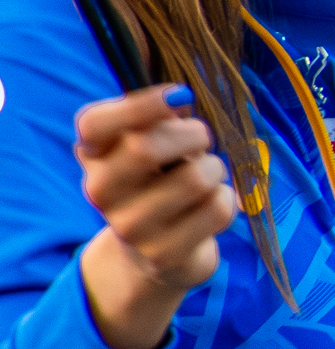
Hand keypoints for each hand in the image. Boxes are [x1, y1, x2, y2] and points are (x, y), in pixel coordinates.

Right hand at [73, 85, 233, 348]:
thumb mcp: (151, 143)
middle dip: (193, 135)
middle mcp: (100, 190)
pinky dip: (227, 199)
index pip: (93, 124)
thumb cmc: (159, 180)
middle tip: (201, 140)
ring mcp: (129, 226)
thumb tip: (179, 97)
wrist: (151, 253)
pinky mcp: (162, 254)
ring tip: (205, 177)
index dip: (140, 105)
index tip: (180, 94)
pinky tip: (210, 205)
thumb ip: (159, 117)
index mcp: (93, 154)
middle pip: (145, 148)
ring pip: (195, 179)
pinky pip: (217, 209)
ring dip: (215, 169)